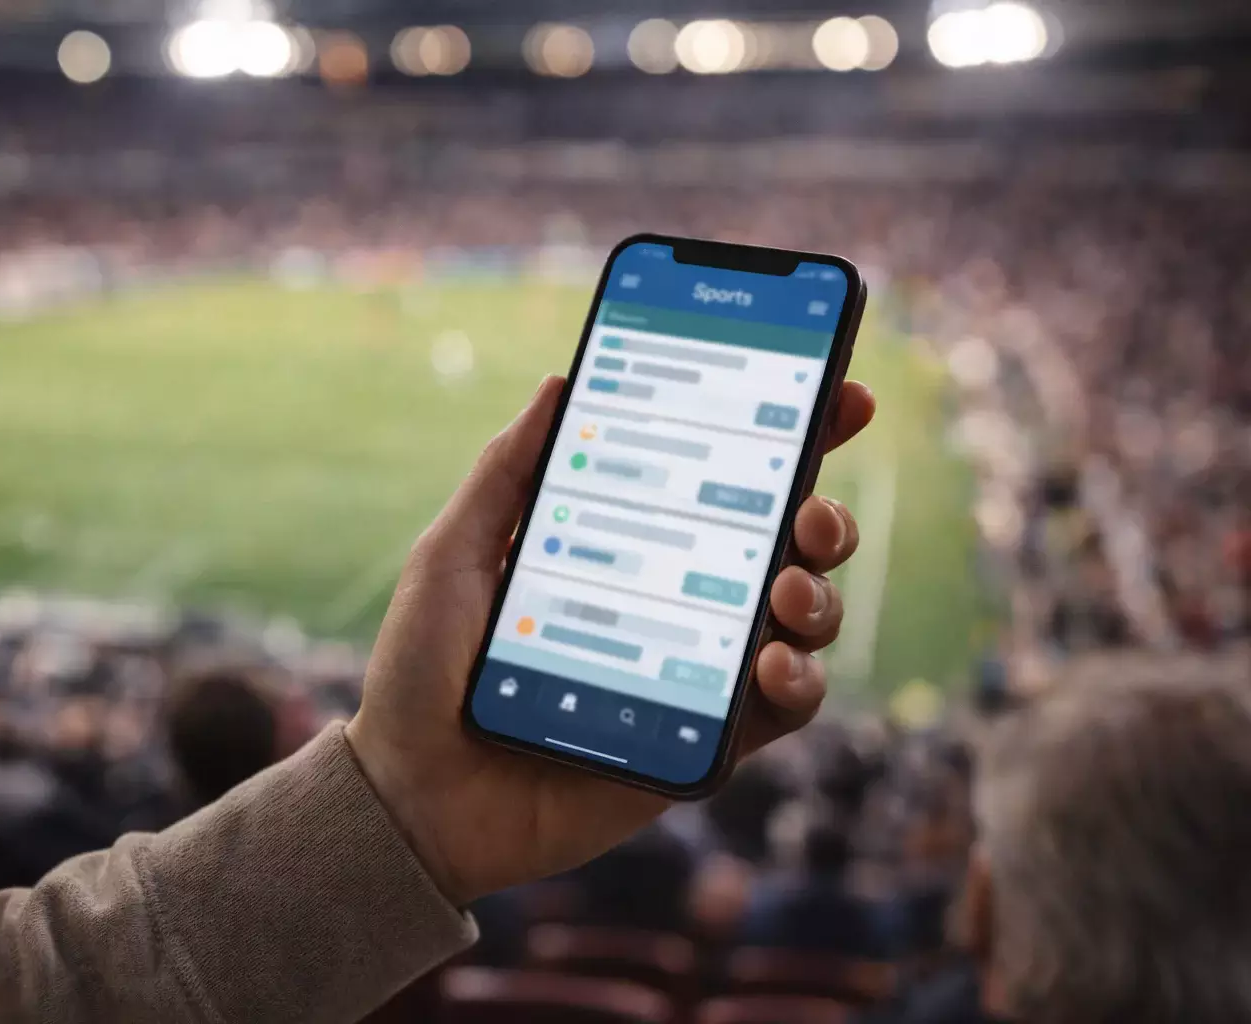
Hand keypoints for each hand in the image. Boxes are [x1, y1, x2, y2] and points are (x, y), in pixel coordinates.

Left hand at [346, 375, 874, 904]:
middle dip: (823, 515)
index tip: (838, 397)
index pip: (722, 481)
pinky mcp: (704, 745)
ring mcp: (696, 673)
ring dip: (819, 596)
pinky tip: (770, 664)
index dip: (790, 438)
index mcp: (628, 546)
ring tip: (785, 590)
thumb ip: (507, 474)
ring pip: (801, 623)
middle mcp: (676, 602)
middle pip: (784, 547)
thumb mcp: (453, 555)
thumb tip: (559, 382)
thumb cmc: (424, 670)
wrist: (412, 793)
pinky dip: (799, 682)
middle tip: (809, 512)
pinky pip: (781, 710)